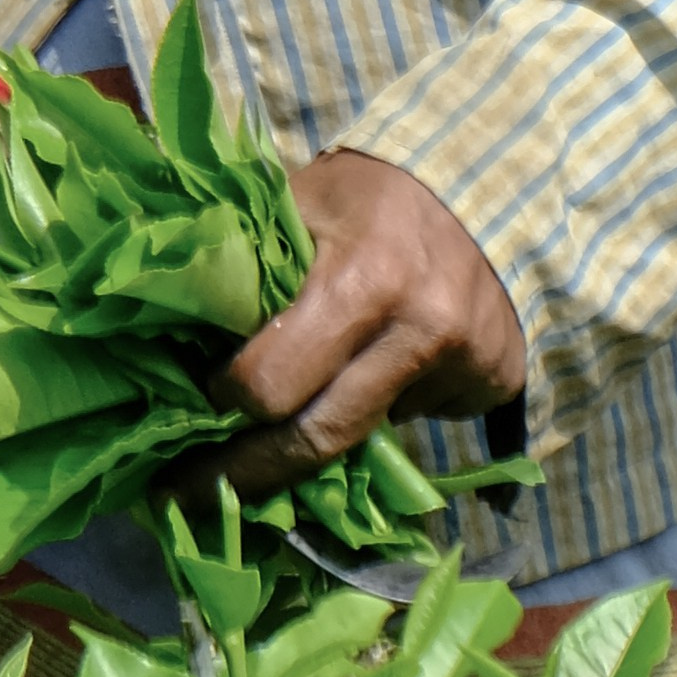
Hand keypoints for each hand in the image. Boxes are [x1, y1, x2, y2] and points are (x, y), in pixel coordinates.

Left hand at [194, 149, 525, 498]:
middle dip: (248, 473)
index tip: (201, 396)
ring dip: (327, 424)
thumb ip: (253, 265)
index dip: (225, 397)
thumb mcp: (304, 202)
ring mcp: (465, 364)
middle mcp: (420, 332)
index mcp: (364, 281)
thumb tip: (181, 335)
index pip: (273, 384)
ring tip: (298, 405)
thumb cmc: (373, 190)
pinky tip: (385, 357)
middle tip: (193, 496)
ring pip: (369, 434)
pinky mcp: (495, 382)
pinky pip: (419, 417)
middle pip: (318, 439)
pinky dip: (389, 399)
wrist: (485, 180)